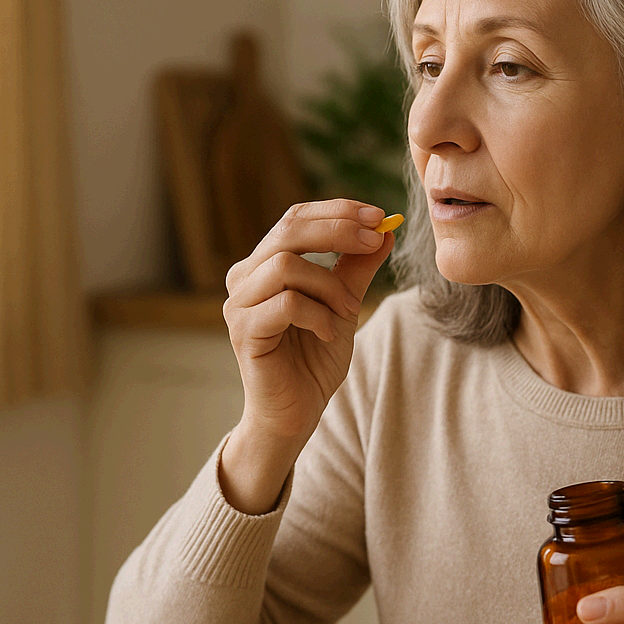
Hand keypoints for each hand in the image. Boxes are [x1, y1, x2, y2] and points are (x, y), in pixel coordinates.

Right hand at [219, 200, 394, 513]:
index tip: (378, 216)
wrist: (297, 412)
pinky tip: (329, 334)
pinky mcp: (244, 332)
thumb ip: (356, 269)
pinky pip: (286, 305)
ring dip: (329, 283)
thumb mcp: (343, 305)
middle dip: (337, 230)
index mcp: (265, 264)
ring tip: (349, 310)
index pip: (295, 218)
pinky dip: (318, 314)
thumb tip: (384, 231)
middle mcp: (244, 278)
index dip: (336, 211)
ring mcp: (239, 304)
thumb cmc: (314, 359)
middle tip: (374, 241)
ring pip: (286, 265)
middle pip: (288, 230)